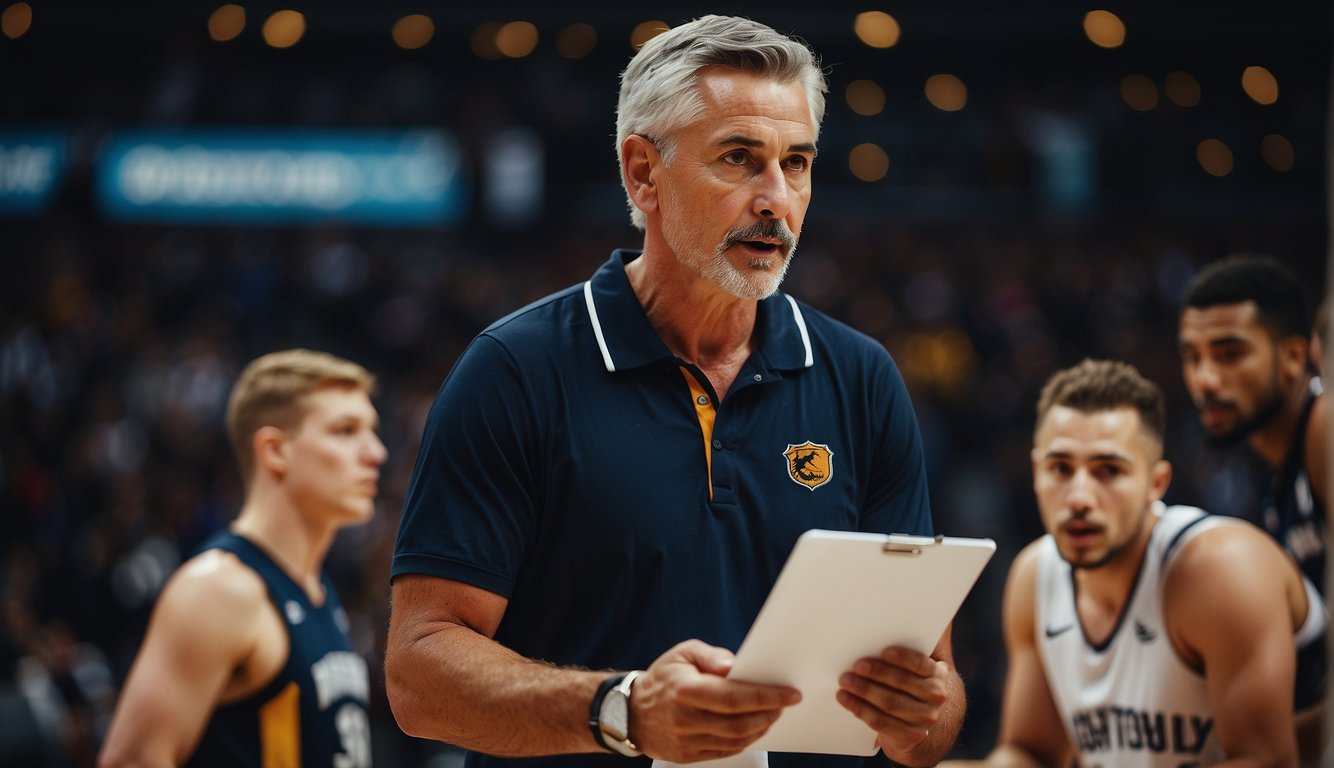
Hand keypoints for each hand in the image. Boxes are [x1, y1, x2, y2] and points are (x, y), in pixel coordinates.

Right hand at [628, 639, 800, 762]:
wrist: (631, 713)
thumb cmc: (664, 677)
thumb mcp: (683, 653)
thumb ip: (712, 656)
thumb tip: (736, 666)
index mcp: (685, 690)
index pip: (734, 697)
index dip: (766, 697)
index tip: (791, 694)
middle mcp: (684, 719)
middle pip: (739, 723)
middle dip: (769, 714)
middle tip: (786, 704)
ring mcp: (685, 741)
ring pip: (735, 740)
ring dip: (760, 728)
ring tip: (773, 715)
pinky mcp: (686, 756)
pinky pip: (724, 751)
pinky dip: (745, 740)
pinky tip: (754, 728)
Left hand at [837, 645, 950, 760]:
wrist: (922, 720)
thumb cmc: (916, 680)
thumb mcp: (925, 661)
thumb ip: (928, 638)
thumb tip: (932, 609)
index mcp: (939, 674)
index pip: (922, 665)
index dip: (903, 658)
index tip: (884, 651)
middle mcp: (936, 697)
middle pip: (903, 685)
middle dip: (877, 674)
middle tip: (855, 665)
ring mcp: (924, 719)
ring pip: (890, 704)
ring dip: (864, 691)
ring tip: (844, 680)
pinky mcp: (909, 735)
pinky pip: (881, 723)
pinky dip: (860, 710)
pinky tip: (844, 699)